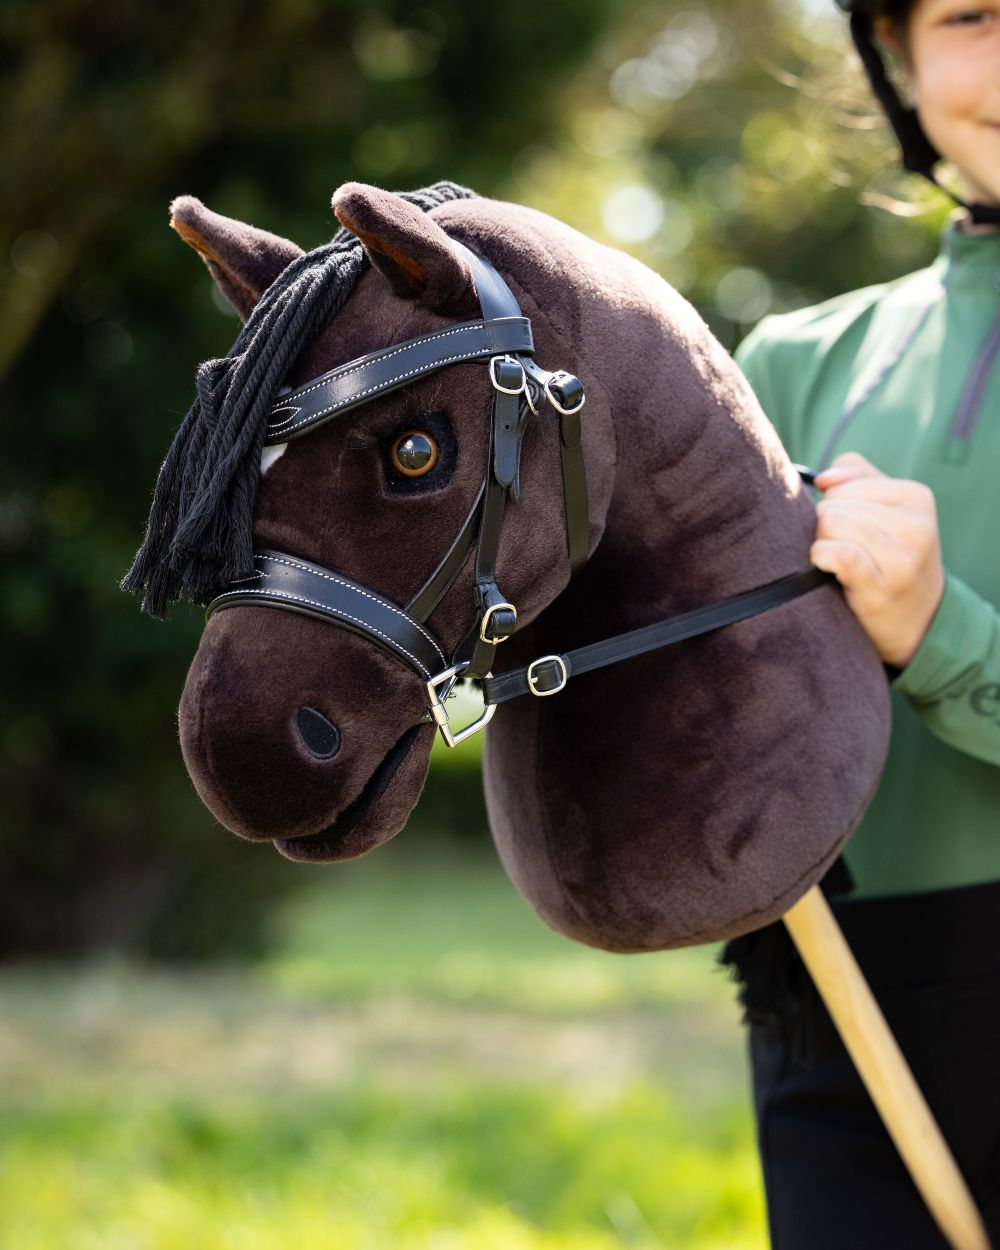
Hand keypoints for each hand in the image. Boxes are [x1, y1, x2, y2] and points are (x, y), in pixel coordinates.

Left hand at [810, 452, 945, 668]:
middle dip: (825, 524)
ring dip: (821, 543)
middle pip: (833, 504)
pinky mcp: (882, 587)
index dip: (832, 502)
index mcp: (916, 497)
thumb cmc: (893, 559)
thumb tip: (824, 478)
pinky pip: (838, 554)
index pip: (845, 481)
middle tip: (841, 547)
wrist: (919, 621)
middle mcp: (915, 525)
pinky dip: (821, 556)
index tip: (846, 526)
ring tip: (837, 561)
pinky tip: (825, 566)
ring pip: (831, 524)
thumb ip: (857, 478)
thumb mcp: (889, 511)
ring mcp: (902, 558)